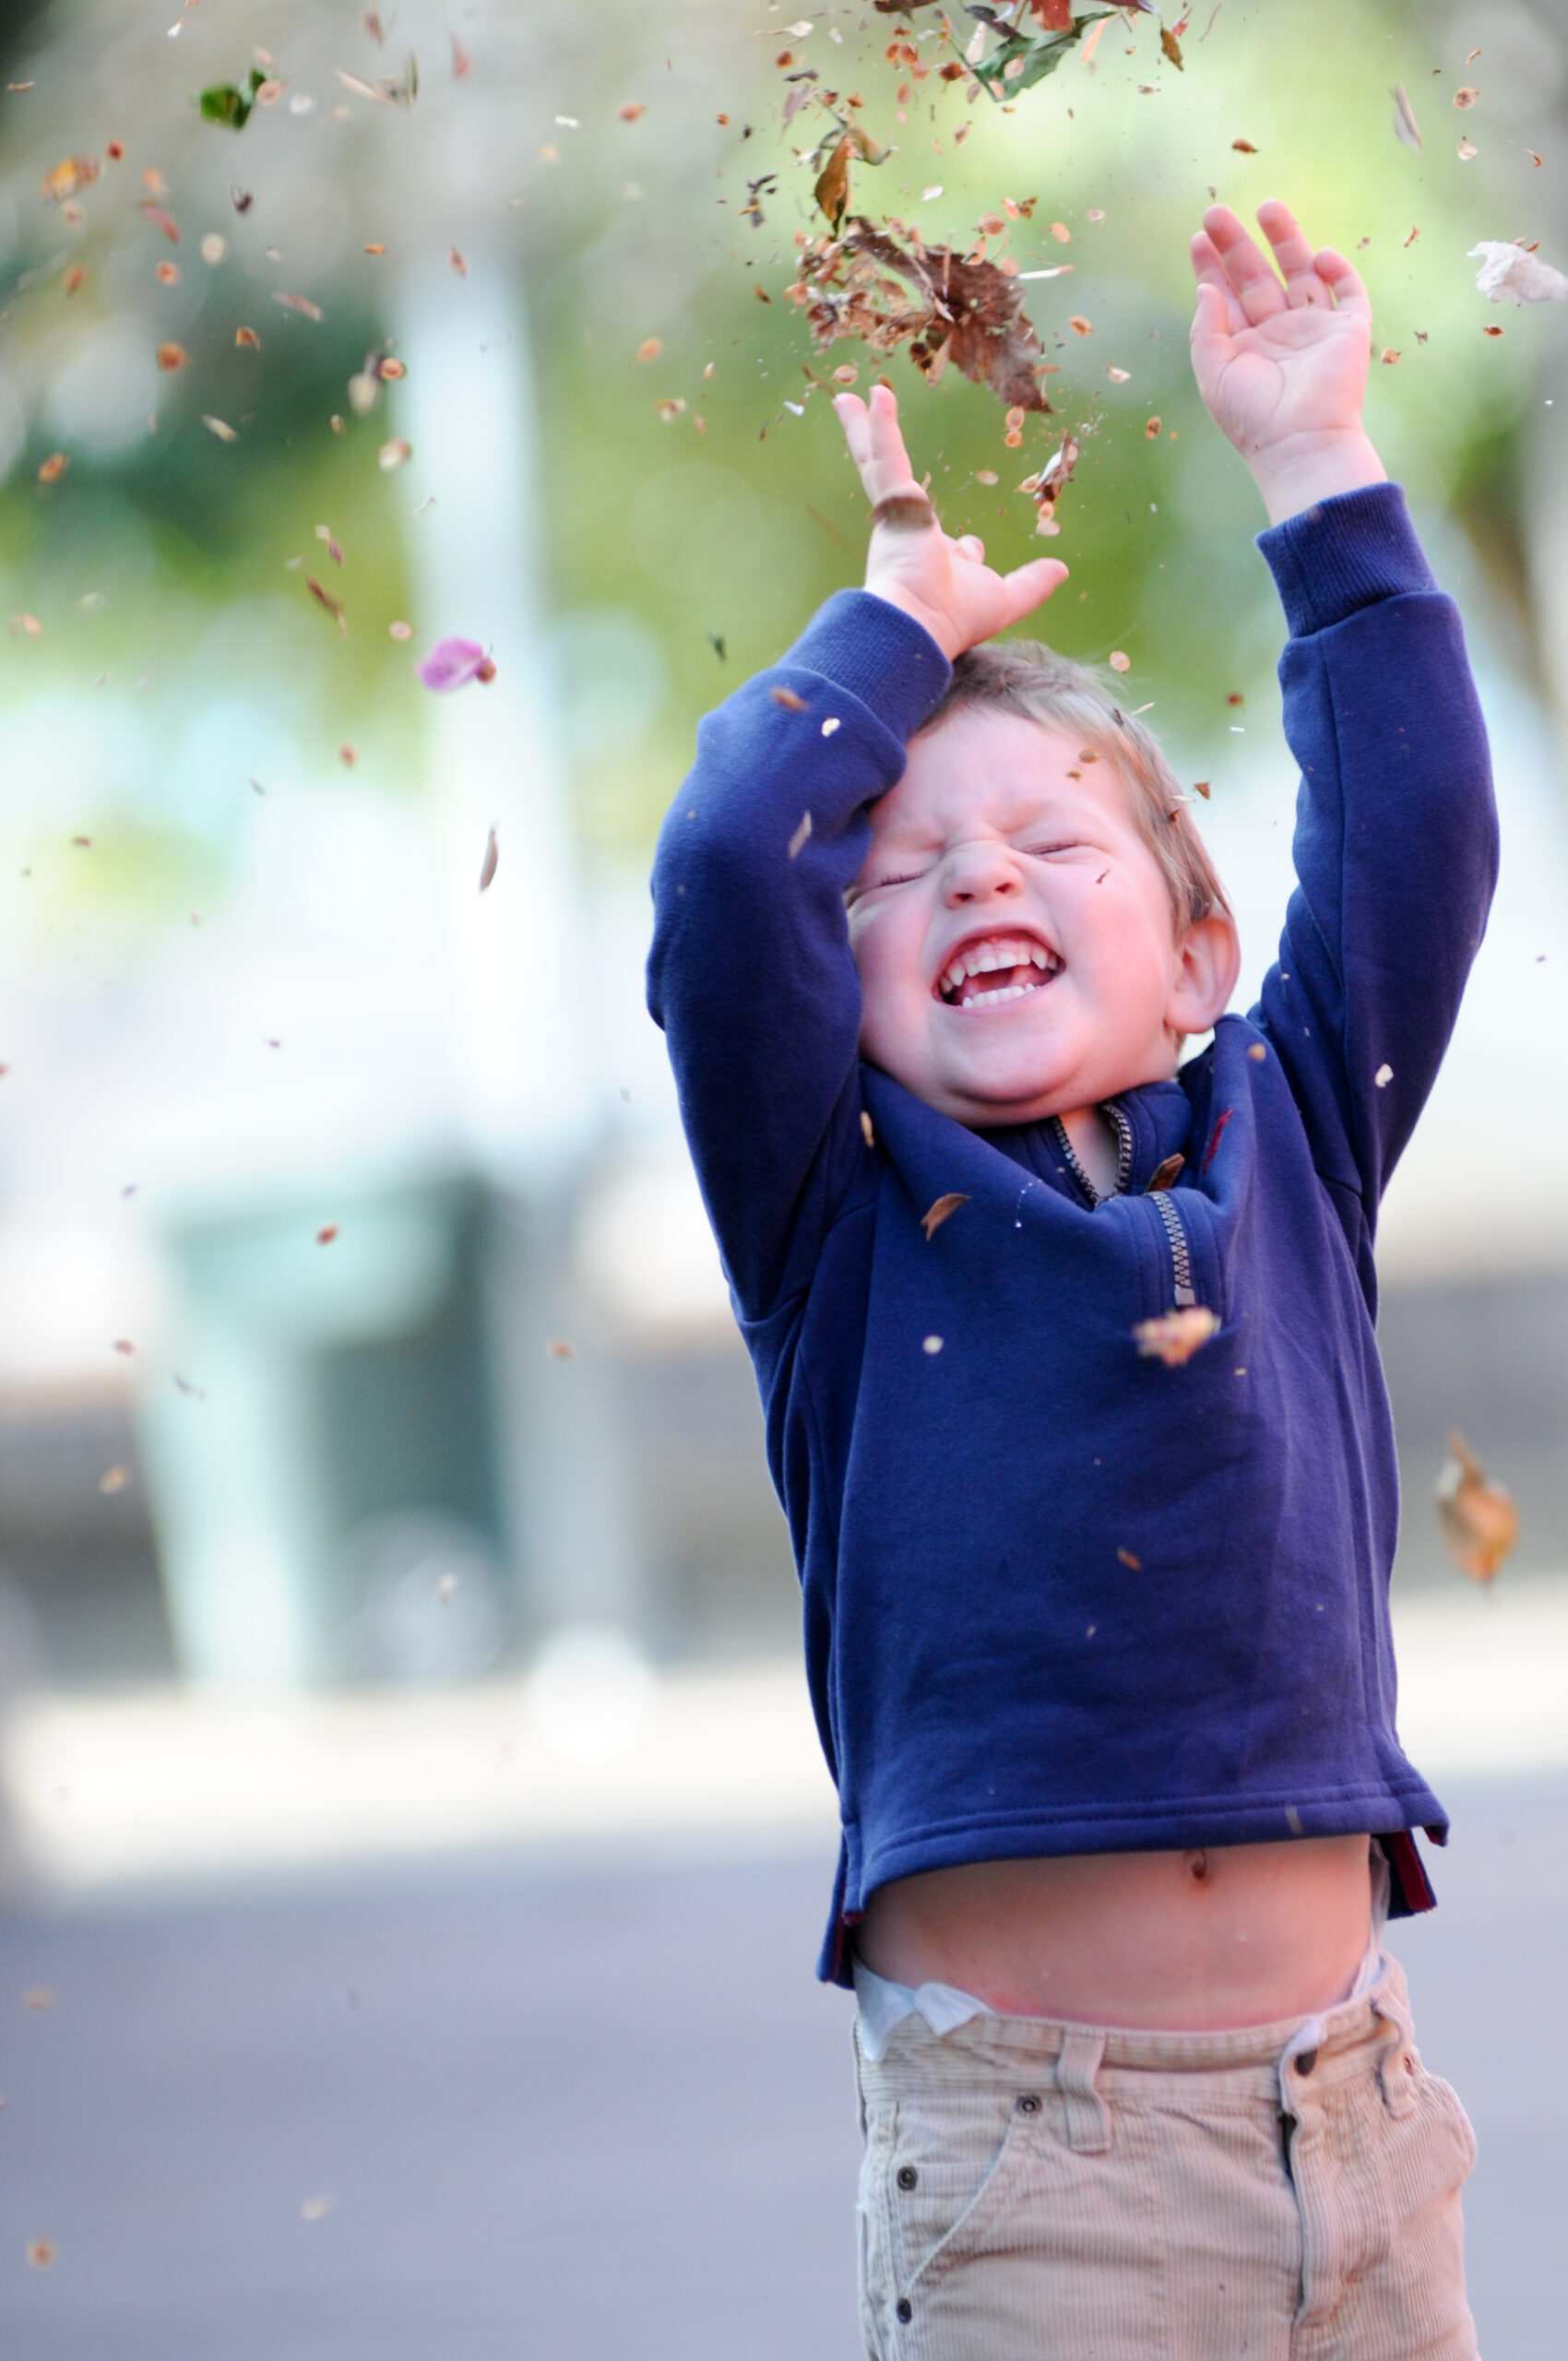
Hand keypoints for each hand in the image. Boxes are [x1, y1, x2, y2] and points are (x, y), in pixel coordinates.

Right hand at [833, 383, 1067, 659]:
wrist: (918, 624)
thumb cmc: (954, 618)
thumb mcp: (1007, 598)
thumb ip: (1033, 584)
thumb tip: (1060, 570)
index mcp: (933, 561)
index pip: (948, 543)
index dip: (964, 549)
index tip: (973, 551)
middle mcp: (908, 535)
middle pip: (894, 484)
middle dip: (882, 459)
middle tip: (871, 441)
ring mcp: (895, 516)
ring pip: (877, 462)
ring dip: (863, 429)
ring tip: (847, 400)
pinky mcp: (893, 503)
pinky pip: (886, 456)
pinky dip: (879, 427)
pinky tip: (875, 396)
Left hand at [1189, 201, 1386, 524]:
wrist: (1301, 444)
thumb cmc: (1252, 417)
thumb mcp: (1214, 374)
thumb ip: (1206, 330)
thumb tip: (1204, 288)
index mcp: (1246, 347)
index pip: (1227, 297)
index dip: (1212, 268)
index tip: (1198, 239)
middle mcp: (1279, 333)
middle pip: (1257, 277)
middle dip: (1237, 245)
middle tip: (1216, 213)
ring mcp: (1314, 329)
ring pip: (1301, 273)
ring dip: (1285, 240)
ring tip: (1266, 206)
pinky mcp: (1348, 331)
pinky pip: (1348, 291)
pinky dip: (1338, 270)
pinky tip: (1318, 254)